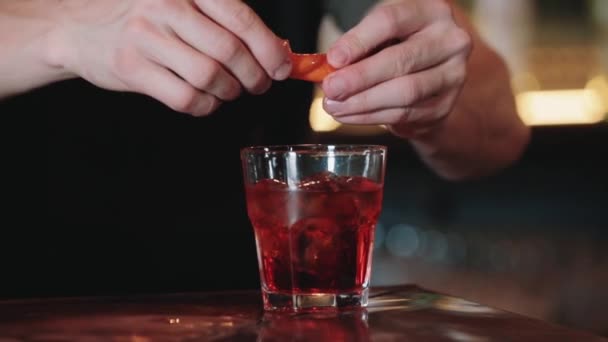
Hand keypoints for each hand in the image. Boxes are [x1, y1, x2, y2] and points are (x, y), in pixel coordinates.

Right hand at [49, 0, 291, 115]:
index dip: (269, 48)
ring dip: (229, 92)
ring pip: (209, 76)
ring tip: (229, 91)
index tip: (282, 68)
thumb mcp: (185, 7)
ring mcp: (146, 37)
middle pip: (229, 51)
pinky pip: (185, 98)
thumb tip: (278, 49)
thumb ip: (226, 23)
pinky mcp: (132, 68)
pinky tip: (206, 100)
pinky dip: (205, 106)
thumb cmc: (145, 20)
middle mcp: (165, 6)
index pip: (241, 19)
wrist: (82, 30)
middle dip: (254, 76)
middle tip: (258, 84)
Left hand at [321, 0, 470, 136]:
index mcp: (431, 12)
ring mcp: (452, 75)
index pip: (392, 21)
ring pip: (404, 92)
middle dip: (359, 78)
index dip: (359, 41)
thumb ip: (357, 47)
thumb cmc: (399, 47)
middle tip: (331, 89)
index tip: (333, 59)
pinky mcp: (444, 105)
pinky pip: (404, 114)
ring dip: (363, 102)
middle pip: (400, 60)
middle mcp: (450, 41)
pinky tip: (350, 115)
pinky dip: (371, 117)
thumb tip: (328, 68)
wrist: (430, 75)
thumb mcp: (381, 35)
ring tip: (335, 106)